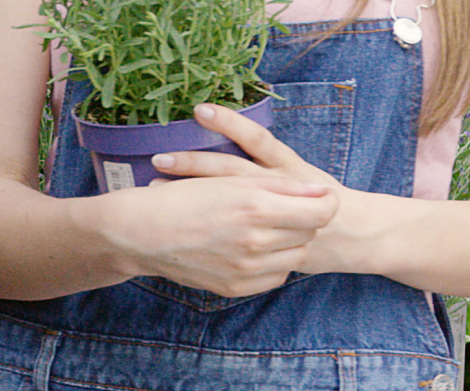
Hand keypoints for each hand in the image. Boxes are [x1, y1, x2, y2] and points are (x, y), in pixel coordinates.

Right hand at [102, 138, 338, 296]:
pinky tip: (253, 246)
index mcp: (257, 208)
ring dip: (290, 240)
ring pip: (295, 257)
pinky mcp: (236, 288)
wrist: (144, 232)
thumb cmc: (187, 195)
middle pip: (310, 233)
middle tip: (288, 206)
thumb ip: (283, 187)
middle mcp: (256, 243)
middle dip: (306, 218)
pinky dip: (272, 261)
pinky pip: (274, 276)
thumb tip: (321, 192)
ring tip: (268, 224)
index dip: (326, 202)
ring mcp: (246, 270)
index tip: (320, 195)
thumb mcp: (235, 180)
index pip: (320, 212)